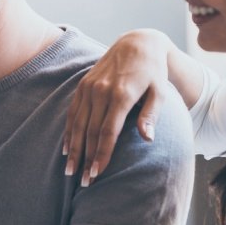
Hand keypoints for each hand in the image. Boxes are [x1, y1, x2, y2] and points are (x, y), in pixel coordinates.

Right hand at [64, 29, 171, 185]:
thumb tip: (147, 139)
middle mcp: (101, 91)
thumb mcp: (160, 91)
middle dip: (86, 158)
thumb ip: (151, 115)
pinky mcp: (82, 86)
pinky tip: (66, 149)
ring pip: (77, 125)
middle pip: (90, 132)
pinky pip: (72, 113)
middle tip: (84, 181)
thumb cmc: (153, 72)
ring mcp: (89, 88)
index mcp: (121, 95)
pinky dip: (68, 133)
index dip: (102, 154)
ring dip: (74, 149)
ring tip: (70, 171)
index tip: (97, 174)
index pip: (107, 132)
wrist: (136, 43)